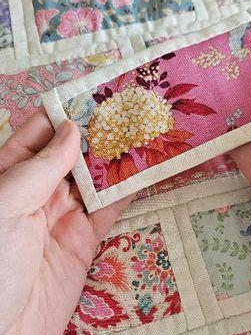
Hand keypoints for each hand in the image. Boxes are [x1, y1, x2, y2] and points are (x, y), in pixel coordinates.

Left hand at [0, 110, 131, 334]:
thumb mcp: (7, 204)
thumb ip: (41, 166)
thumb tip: (70, 130)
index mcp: (6, 176)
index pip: (39, 132)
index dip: (68, 110)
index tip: (100, 89)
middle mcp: (33, 193)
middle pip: (72, 152)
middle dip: (101, 131)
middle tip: (136, 106)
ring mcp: (60, 219)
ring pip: (96, 178)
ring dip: (121, 156)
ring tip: (151, 128)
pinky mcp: (82, 245)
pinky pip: (109, 210)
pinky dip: (130, 190)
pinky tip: (151, 169)